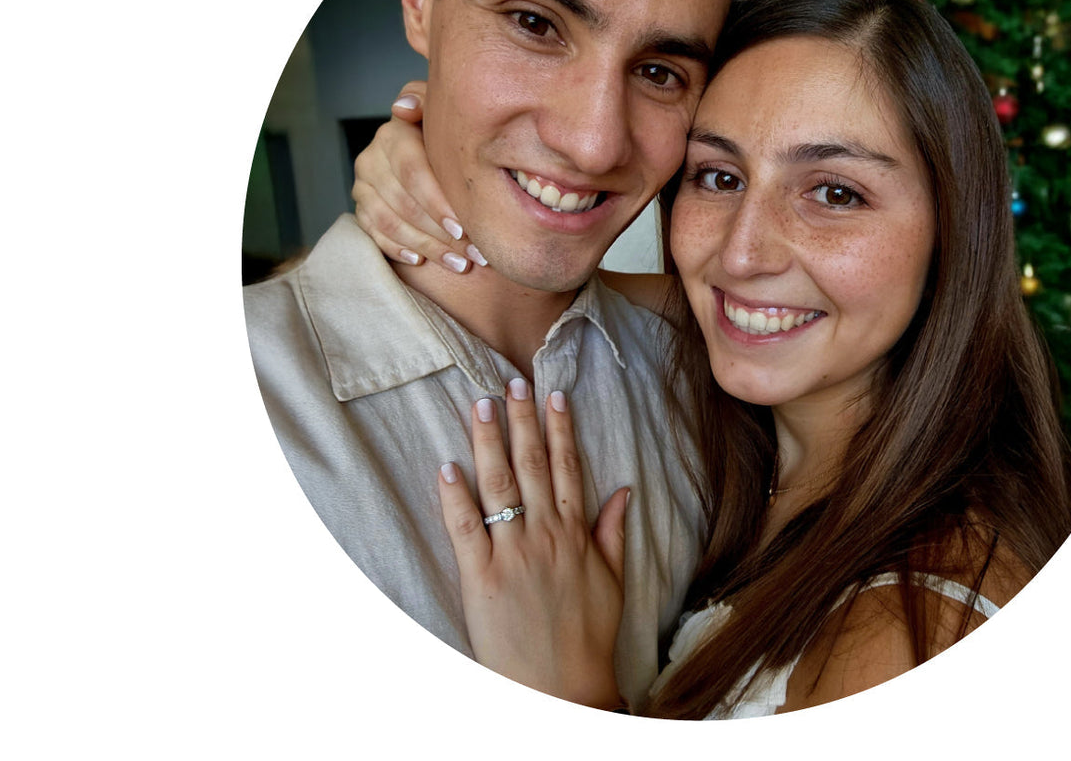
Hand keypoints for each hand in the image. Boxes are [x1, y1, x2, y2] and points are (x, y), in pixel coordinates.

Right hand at [351, 81, 484, 272]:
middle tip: (474, 252)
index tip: (465, 227)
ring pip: (391, 223)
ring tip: (461, 263)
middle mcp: (371, 159)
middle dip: (442, 233)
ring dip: (428, 247)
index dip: (437, 202)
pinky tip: (423, 261)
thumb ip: (428, 102)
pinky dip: (399, 249)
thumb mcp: (441, 113)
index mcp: (393, 135)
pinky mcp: (361, 209)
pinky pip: (375, 235)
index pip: (412, 172)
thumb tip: (402, 107)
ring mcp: (363, 186)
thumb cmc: (444, 136)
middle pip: (404, 203)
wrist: (426, 150)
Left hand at [437, 379, 627, 708]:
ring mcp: (514, 554)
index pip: (567, 468)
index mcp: (577, 534)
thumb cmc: (587, 638)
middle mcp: (547, 536)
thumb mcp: (612, 581)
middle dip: (521, 420)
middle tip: (511, 382)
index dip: (559, 428)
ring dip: (488, 442)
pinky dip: (455, 497)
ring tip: (480, 405)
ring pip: (498, 486)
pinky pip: (466, 528)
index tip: (553, 395)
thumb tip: (622, 490)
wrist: (563, 688)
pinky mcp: (482, 578)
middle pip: (531, 466)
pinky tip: (447, 467)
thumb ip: (613, 532)